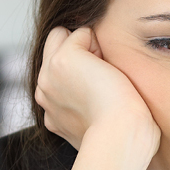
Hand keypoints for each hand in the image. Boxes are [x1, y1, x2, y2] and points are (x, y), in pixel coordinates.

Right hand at [35, 26, 160, 169]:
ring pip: (63, 36)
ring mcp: (49, 74)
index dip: (81, 69)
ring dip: (88, 48)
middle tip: (104, 80)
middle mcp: (44, 92)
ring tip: (106, 76)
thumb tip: (104, 89)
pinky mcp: (63, 59)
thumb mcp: (100, 122)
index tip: (102, 91)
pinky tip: (107, 68)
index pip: (58, 73)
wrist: (121, 137)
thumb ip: (91, 105)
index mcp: (52, 110)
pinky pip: (81, 32)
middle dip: (80, 53)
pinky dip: (98, 42)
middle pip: (55, 49)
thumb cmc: (125, 135)